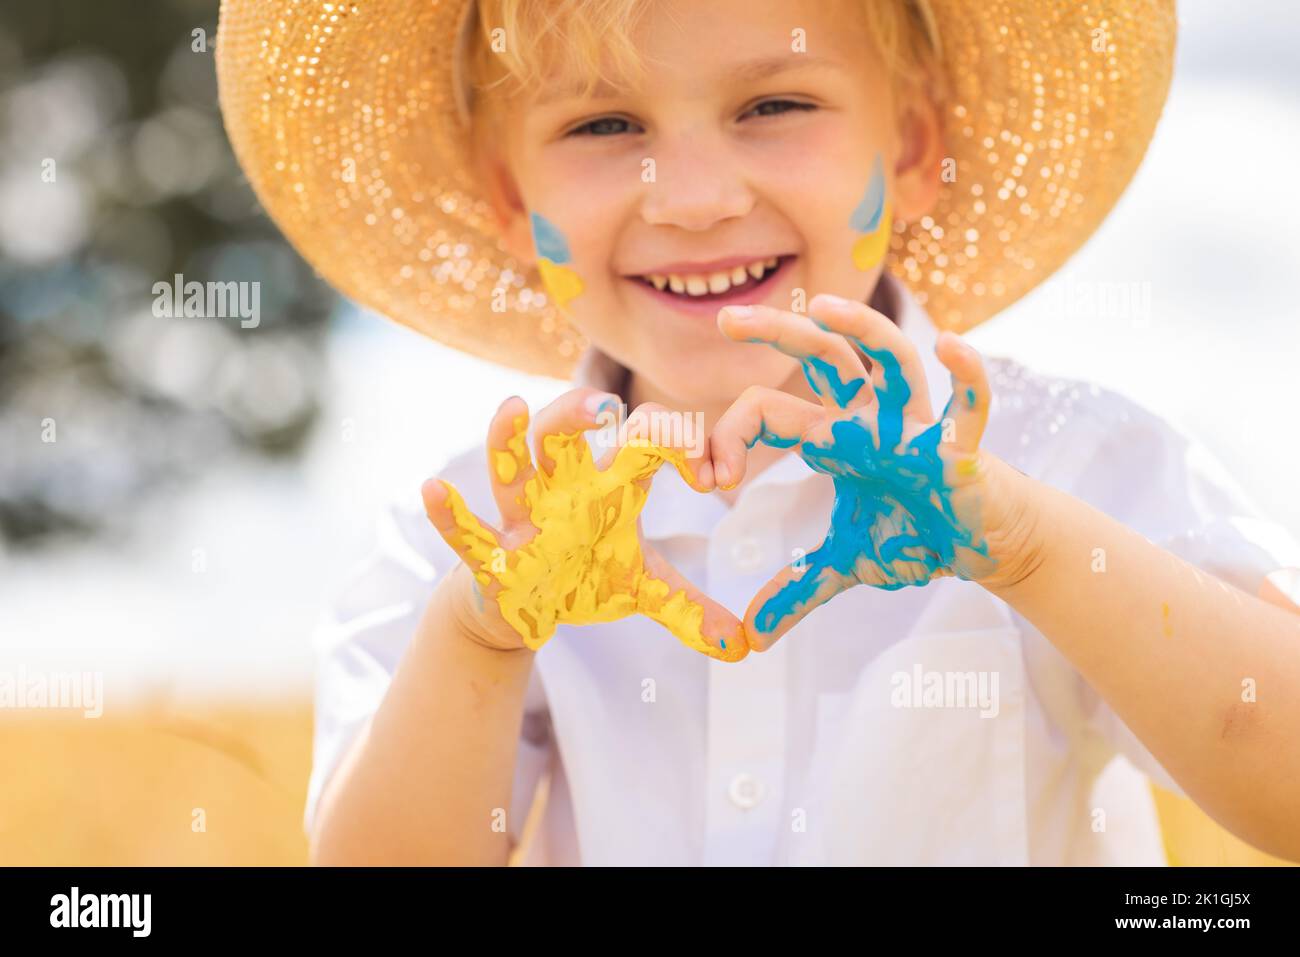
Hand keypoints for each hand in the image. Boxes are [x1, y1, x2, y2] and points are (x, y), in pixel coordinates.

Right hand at [422, 388, 747, 660]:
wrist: (523, 605)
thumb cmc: (583, 576)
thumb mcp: (641, 588)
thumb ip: (689, 606)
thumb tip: (743, 644)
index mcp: (605, 485)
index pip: (642, 443)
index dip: (677, 448)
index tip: (713, 477)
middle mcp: (560, 490)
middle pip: (564, 434)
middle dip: (579, 412)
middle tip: (605, 403)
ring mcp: (521, 519)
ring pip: (512, 467)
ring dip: (509, 441)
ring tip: (512, 408)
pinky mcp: (490, 554)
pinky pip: (466, 530)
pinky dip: (448, 514)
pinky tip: (431, 490)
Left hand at [712, 294, 1039, 649]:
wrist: (984, 543)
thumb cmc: (915, 532)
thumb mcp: (845, 563)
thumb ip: (796, 589)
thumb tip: (751, 636)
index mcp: (837, 435)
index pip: (772, 412)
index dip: (734, 436)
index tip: (710, 479)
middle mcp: (873, 418)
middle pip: (824, 359)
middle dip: (778, 332)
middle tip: (727, 319)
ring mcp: (918, 427)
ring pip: (891, 361)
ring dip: (860, 331)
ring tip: (822, 305)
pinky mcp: (962, 449)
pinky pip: (970, 403)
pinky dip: (966, 374)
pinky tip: (951, 346)